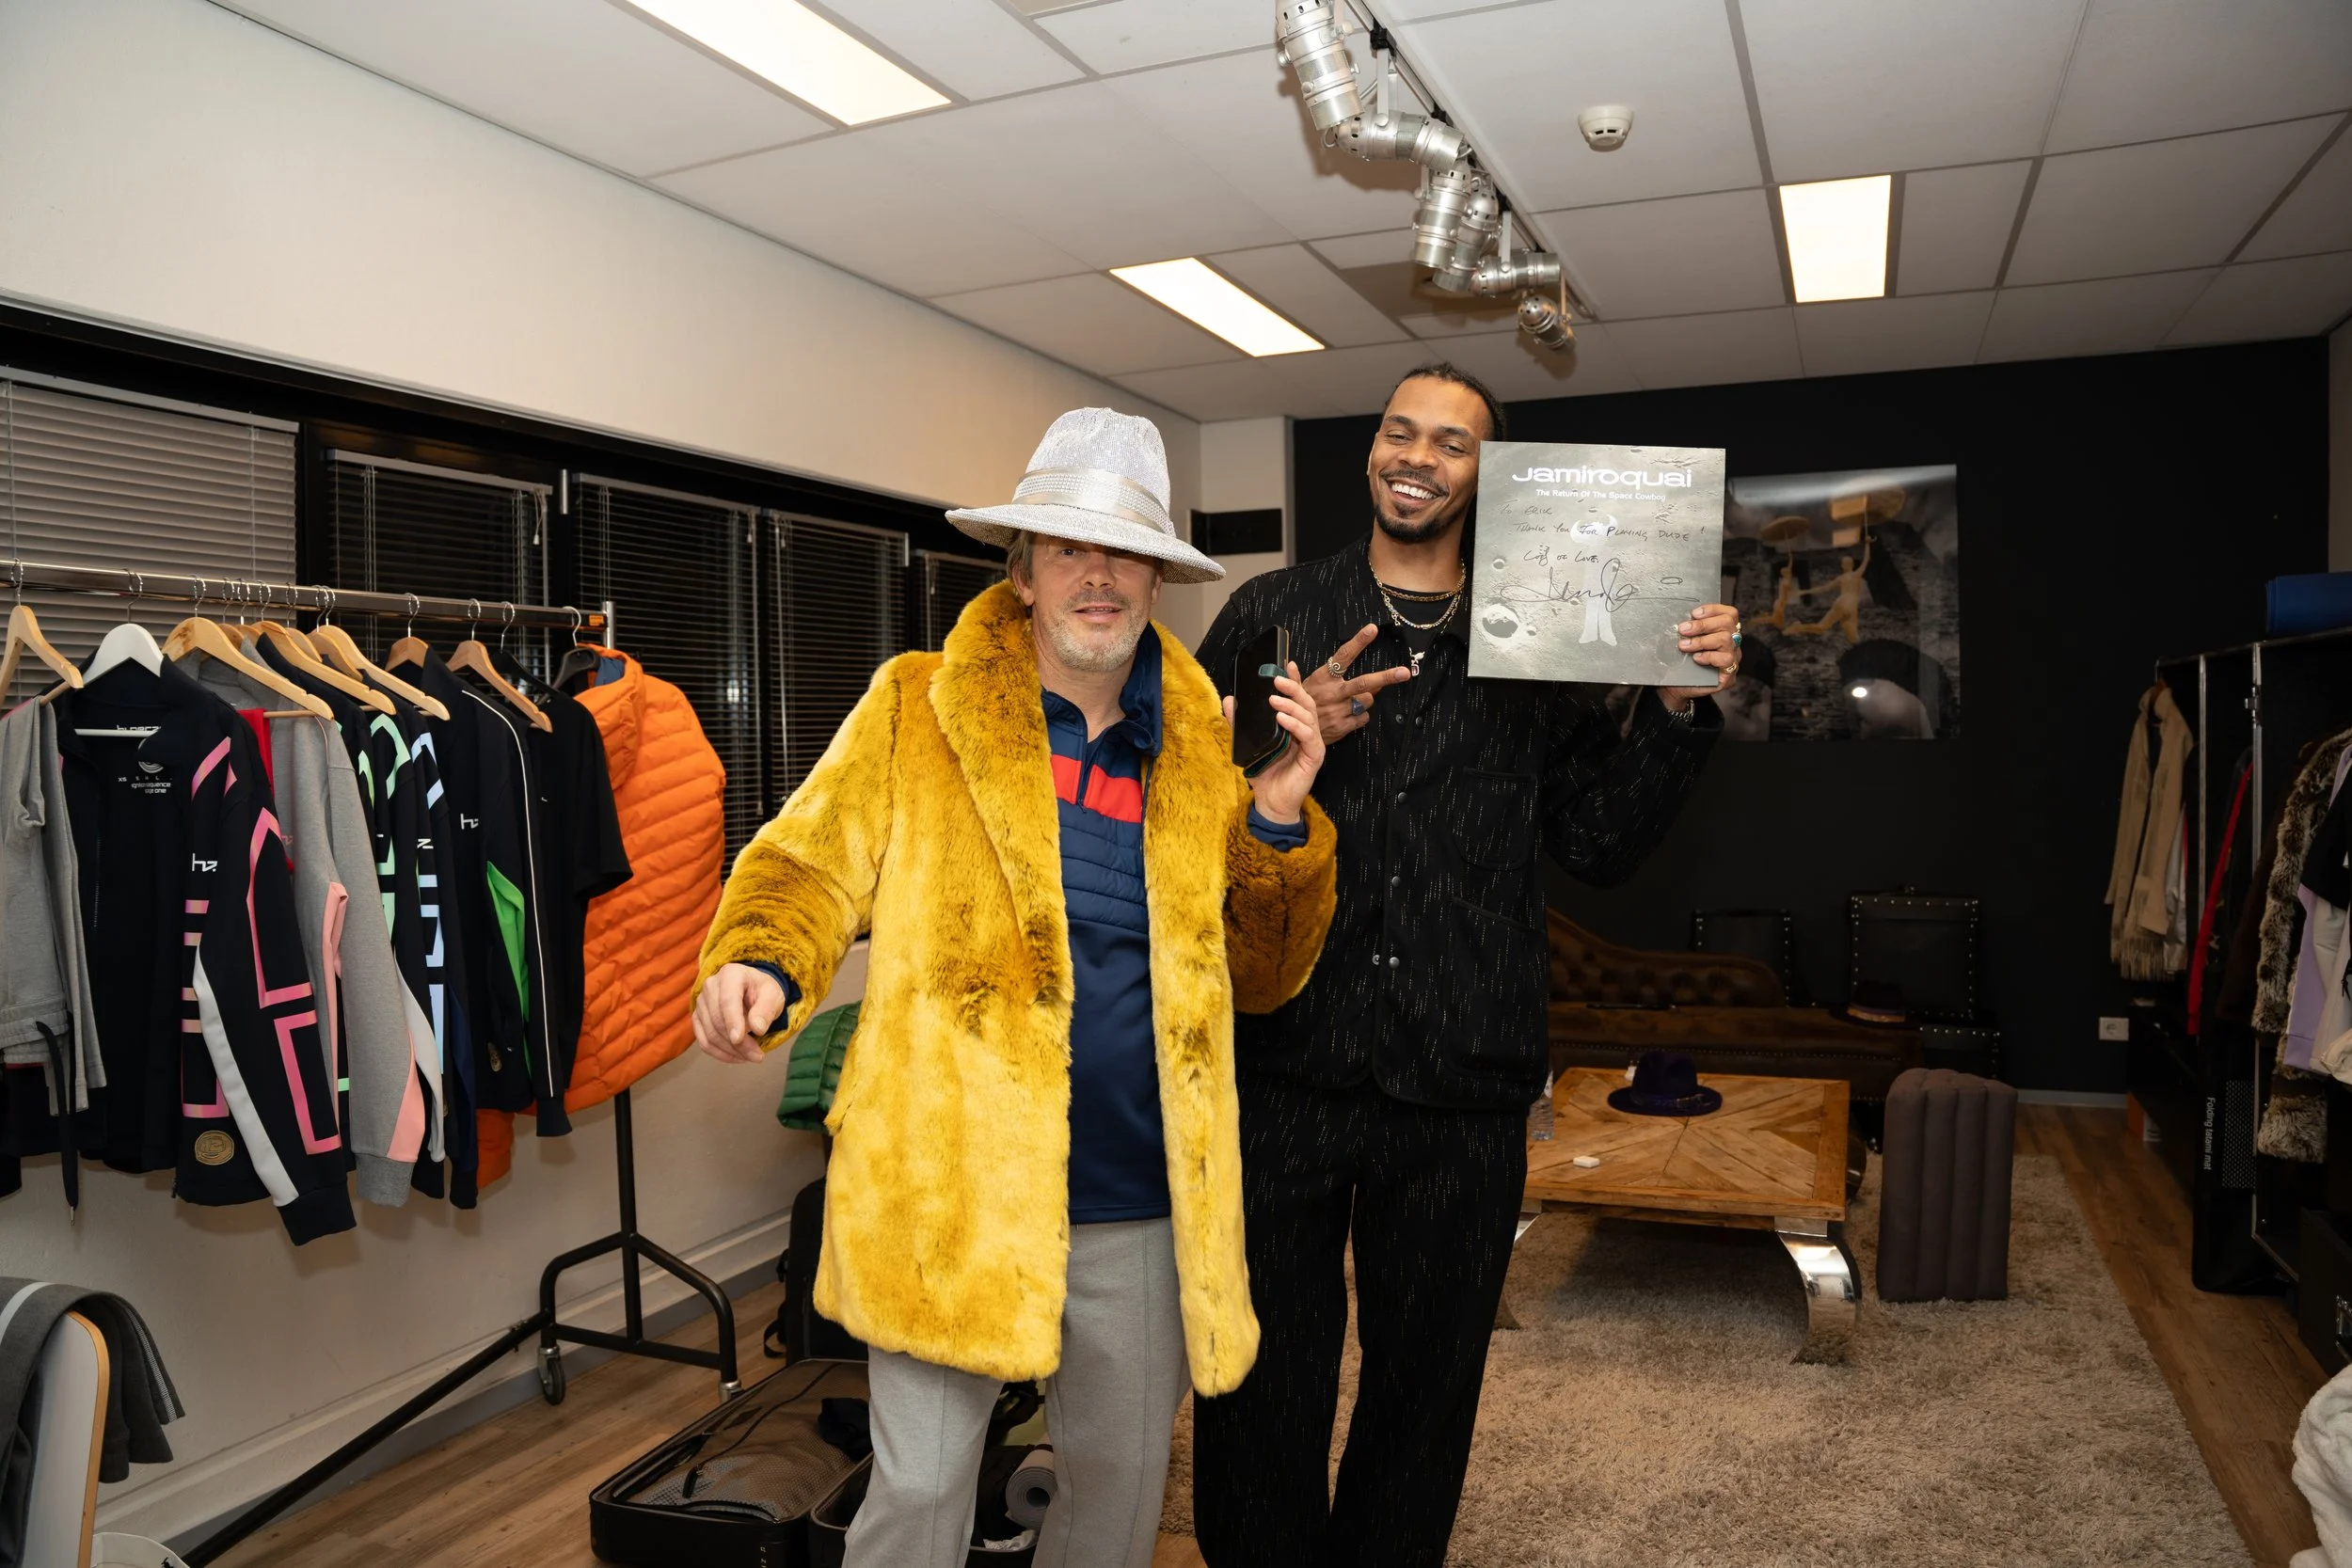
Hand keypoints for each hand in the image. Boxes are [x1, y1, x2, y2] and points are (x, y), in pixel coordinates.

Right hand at [692, 962, 786, 1064]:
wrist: (752, 991)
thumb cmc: (763, 992)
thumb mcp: (773, 995)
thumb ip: (766, 1009)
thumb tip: (757, 1028)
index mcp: (730, 974)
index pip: (727, 1001)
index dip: (732, 1021)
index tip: (739, 1040)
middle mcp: (710, 986)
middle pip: (717, 1020)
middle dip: (737, 1043)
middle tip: (758, 1056)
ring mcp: (701, 1002)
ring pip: (710, 1034)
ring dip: (731, 1051)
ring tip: (752, 1057)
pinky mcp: (697, 1018)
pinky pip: (704, 1042)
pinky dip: (720, 1054)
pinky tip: (738, 1057)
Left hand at [1224, 662, 1325, 825]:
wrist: (1271, 802)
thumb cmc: (1264, 773)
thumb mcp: (1248, 743)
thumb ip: (1239, 723)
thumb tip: (1229, 700)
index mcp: (1294, 726)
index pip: (1296, 699)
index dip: (1293, 681)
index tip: (1285, 664)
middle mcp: (1306, 732)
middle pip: (1306, 703)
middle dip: (1293, 689)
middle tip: (1277, 680)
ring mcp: (1313, 744)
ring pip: (1309, 716)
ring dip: (1291, 706)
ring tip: (1273, 700)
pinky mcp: (1315, 757)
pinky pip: (1309, 736)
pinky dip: (1296, 725)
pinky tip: (1282, 719)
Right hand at [1303, 624, 1411, 742]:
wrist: (1295, 735)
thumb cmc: (1299, 707)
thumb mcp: (1296, 689)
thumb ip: (1297, 677)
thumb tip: (1290, 664)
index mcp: (1324, 678)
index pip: (1343, 656)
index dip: (1358, 642)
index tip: (1372, 629)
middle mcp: (1334, 693)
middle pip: (1365, 683)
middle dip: (1386, 677)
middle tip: (1404, 673)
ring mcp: (1340, 710)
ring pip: (1367, 701)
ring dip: (1365, 699)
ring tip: (1350, 701)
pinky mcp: (1344, 726)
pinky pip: (1363, 718)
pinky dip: (1360, 716)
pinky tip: (1348, 715)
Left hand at [1662, 603, 1740, 711]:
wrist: (1677, 687)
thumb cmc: (1681, 661)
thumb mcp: (1685, 641)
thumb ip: (1689, 629)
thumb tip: (1681, 618)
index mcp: (1724, 631)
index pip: (1729, 613)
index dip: (1713, 610)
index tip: (1694, 613)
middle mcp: (1732, 643)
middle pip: (1728, 624)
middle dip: (1703, 625)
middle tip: (1683, 629)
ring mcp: (1733, 658)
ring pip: (1727, 640)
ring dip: (1702, 641)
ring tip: (1684, 646)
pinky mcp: (1729, 675)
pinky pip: (1726, 660)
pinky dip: (1709, 656)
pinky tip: (1696, 658)